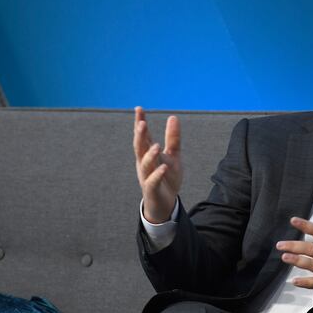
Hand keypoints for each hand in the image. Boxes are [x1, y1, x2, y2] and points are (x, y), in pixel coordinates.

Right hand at [133, 106, 182, 222]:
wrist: (166, 203)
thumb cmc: (167, 177)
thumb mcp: (173, 155)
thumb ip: (173, 138)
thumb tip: (173, 117)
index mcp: (148, 154)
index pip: (143, 136)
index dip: (140, 123)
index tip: (139, 108)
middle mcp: (144, 164)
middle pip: (139, 148)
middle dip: (140, 136)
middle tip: (142, 123)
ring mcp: (146, 177)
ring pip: (145, 164)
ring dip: (150, 155)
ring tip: (157, 146)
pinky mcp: (152, 190)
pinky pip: (152, 181)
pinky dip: (157, 174)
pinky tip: (164, 167)